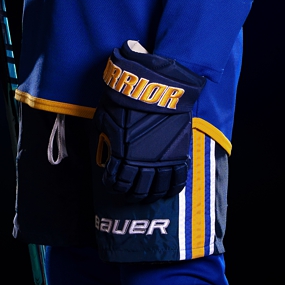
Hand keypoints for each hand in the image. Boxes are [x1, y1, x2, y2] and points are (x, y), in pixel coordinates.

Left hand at [94, 41, 207, 202]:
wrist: (155, 87)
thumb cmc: (126, 101)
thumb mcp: (105, 120)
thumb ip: (107, 137)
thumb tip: (108, 144)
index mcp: (122, 156)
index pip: (118, 182)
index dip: (114, 185)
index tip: (113, 184)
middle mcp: (143, 162)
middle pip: (138, 190)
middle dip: (132, 195)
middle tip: (130, 195)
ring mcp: (163, 159)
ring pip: (159, 188)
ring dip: (152, 195)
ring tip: (149, 197)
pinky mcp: (179, 153)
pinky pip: (178, 177)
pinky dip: (174, 187)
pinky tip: (170, 191)